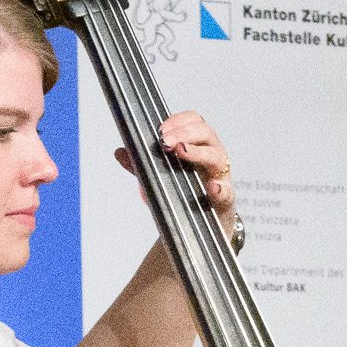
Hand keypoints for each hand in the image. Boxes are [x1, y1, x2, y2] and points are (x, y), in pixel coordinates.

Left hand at [119, 111, 239, 243]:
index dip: (179, 120)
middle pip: (205, 133)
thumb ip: (142, 165)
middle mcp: (212, 155)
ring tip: (182, 152)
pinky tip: (212, 188)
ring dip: (198, 152)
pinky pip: (226, 192)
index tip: (161, 128)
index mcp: (199, 145)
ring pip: (216, 156)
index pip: (194, 122)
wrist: (203, 226)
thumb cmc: (186, 193)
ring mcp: (220, 176)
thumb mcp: (162, 176)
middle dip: (184, 133)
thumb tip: (120, 153)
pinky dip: (220, 189)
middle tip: (164, 141)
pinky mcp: (225, 199)